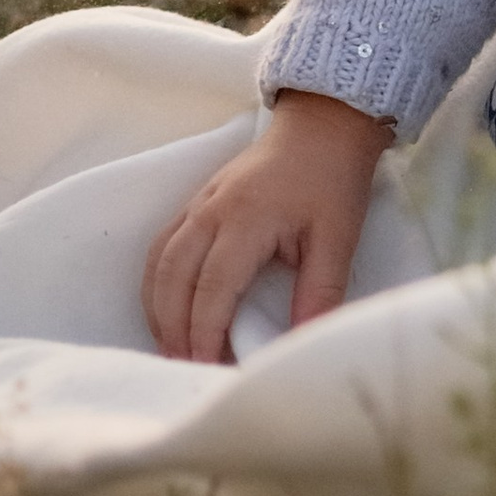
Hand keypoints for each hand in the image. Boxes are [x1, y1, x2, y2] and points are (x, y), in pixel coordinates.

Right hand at [141, 89, 392, 362]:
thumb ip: (320, 291)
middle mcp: (211, 211)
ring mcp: (199, 203)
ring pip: (160, 262)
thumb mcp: (338, 237)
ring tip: (172, 349)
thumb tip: (306, 341)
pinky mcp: (196, 201)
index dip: (206, 332)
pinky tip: (167, 309)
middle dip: (175, 329)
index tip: (210, 368)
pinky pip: (162, 245)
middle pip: (175, 278)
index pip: (213, 287)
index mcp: (246, 219)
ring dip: (159, 309)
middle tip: (186, 369)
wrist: (323, 126)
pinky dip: (157, 282)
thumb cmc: (332, 181)